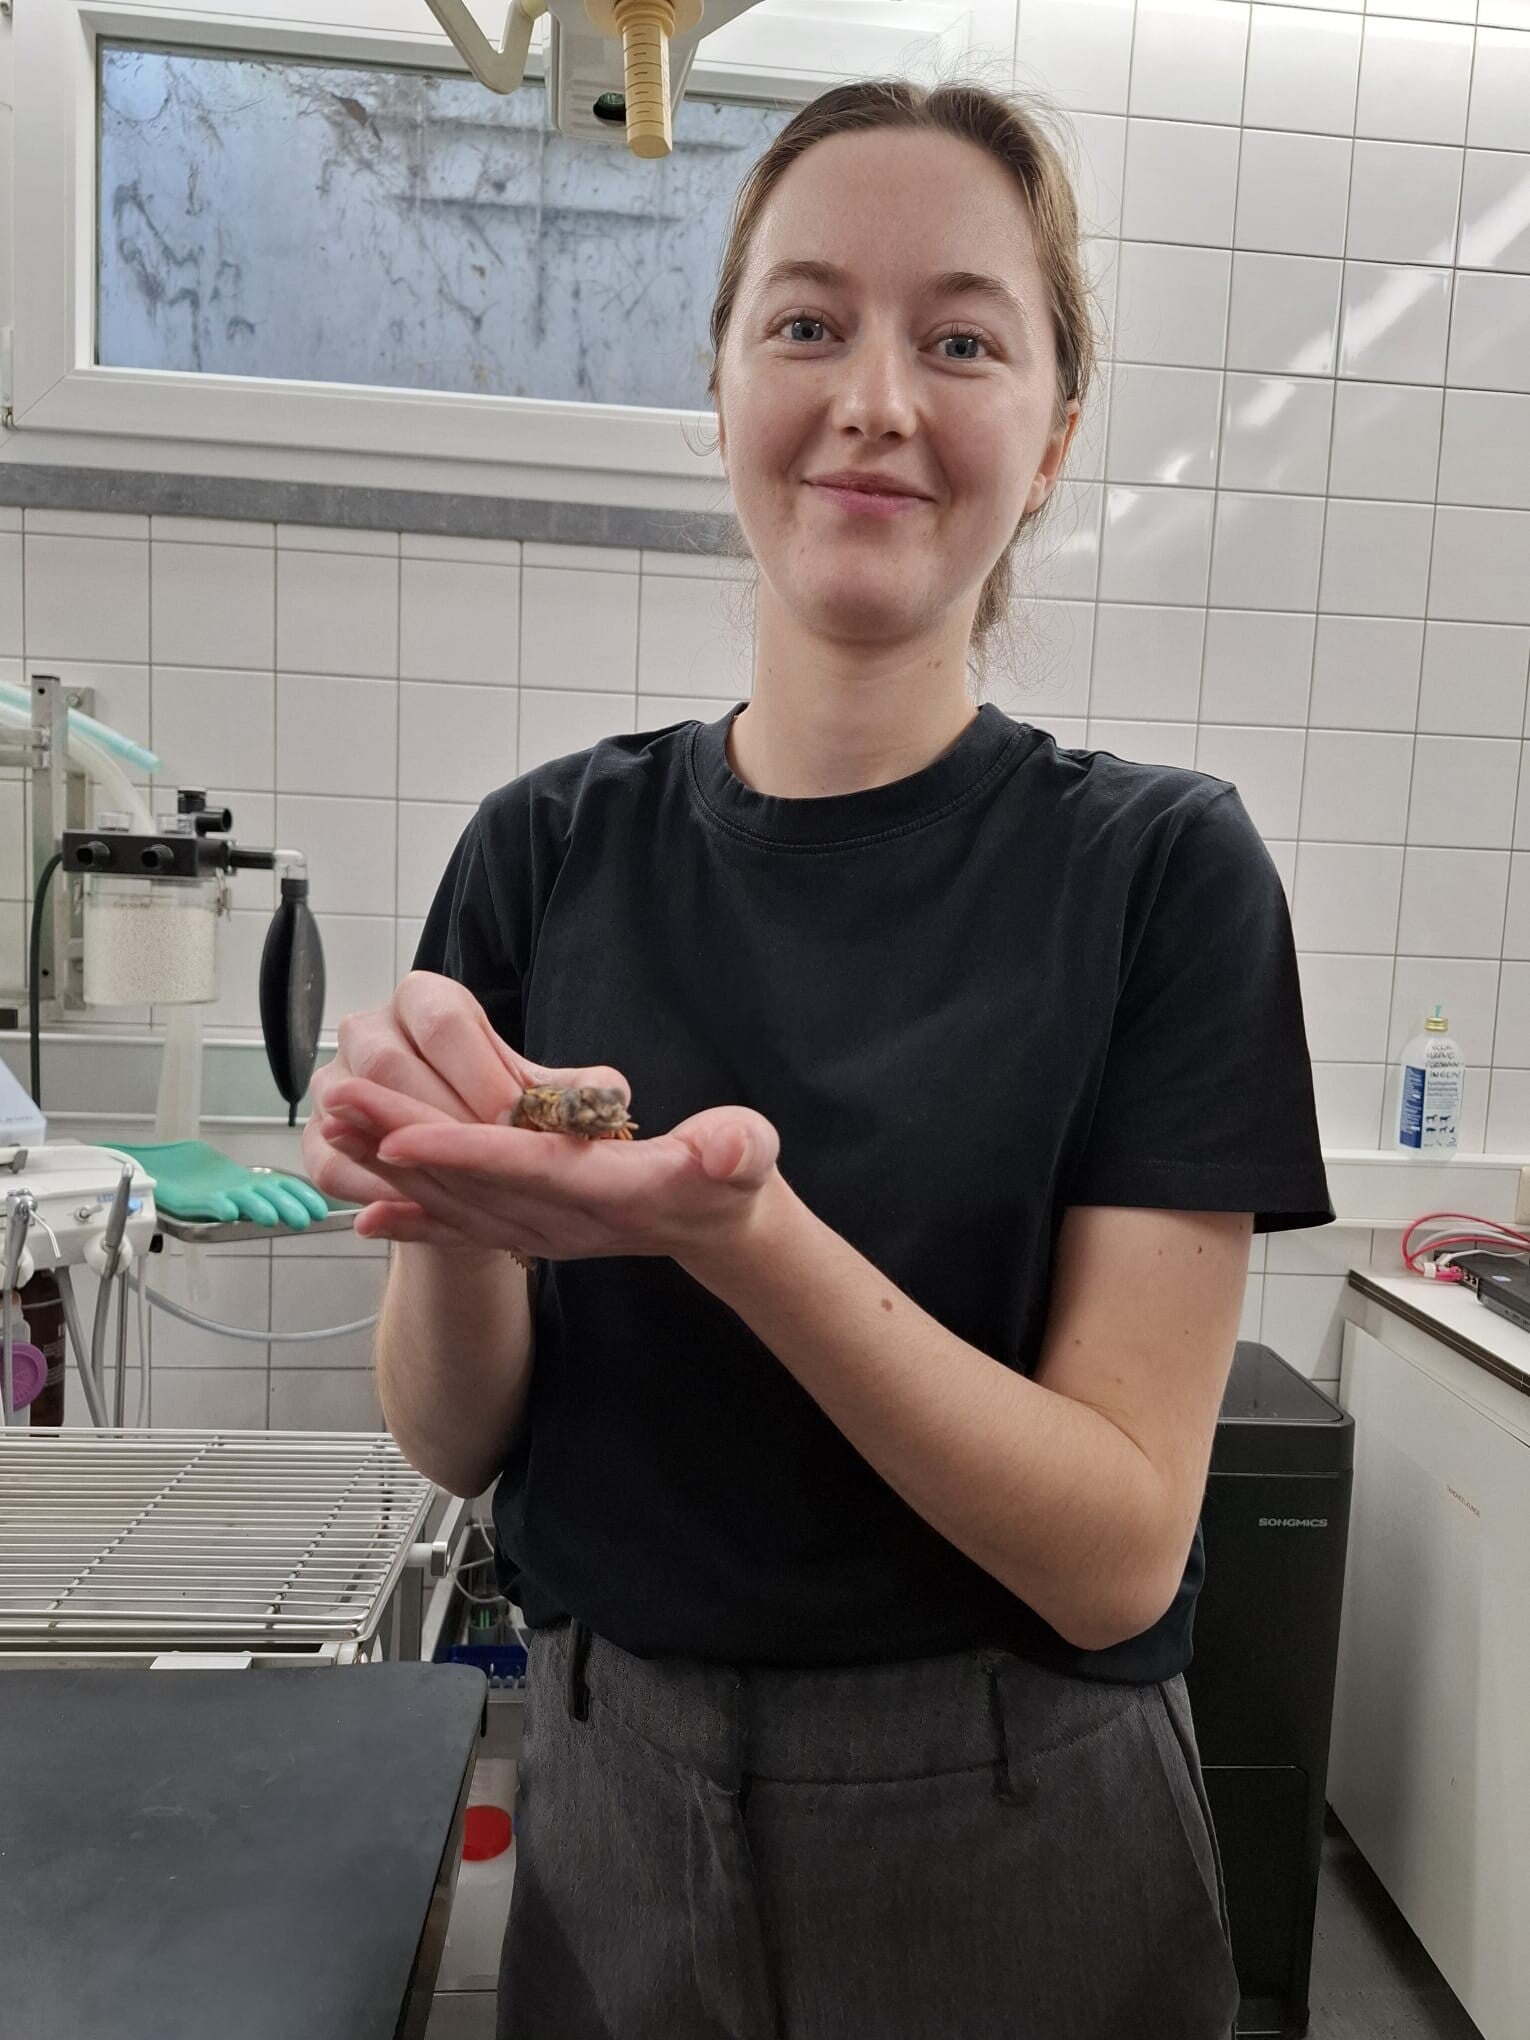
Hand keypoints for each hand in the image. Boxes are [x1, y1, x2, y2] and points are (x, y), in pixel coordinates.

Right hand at [303, 971, 625, 1247]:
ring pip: (355, 1105)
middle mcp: (371, 1030)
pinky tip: (407, 1209)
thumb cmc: (493, 1106)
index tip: (513, 1116)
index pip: (441, 1019)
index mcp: (425, 1001)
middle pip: (391, 1061)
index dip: (478, 1069)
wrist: (453, 1151)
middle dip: (443, 1112)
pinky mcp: (317, 1136)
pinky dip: (369, 1186)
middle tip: (486, 1154)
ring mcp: (334, 1081)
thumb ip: (575, 1091)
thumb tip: (613, 1097)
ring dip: (404, 1146)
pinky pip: (331, 1162)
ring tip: (451, 1180)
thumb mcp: (537, 1092)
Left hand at [304, 972, 782, 1263]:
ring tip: (336, 1126)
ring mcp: (542, 1232)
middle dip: (398, 1141)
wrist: (718, 1227)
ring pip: (453, 1202)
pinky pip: (461, 1229)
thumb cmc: (732, 1179)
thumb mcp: (749, 1155)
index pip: (523, 1169)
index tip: (401, 1133)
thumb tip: (729, 1151)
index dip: (461, 1151)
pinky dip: (412, 1220)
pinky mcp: (531, 1232)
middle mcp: (563, 1220)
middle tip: (339, 1100)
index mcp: (609, 1193)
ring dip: (391, 1169)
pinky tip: (364, 1211)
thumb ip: (739, 1149)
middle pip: (468, 1181)